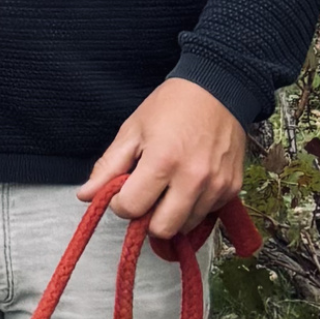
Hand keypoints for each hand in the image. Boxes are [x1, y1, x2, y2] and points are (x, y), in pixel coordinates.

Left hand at [83, 78, 246, 242]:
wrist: (219, 89)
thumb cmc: (172, 106)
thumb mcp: (132, 130)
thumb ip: (108, 167)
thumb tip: (86, 195)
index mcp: (163, 162)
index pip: (132, 209)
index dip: (121, 203)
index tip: (124, 190)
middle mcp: (193, 179)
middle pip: (162, 229)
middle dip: (147, 218)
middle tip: (146, 195)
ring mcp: (216, 186)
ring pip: (186, 227)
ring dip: (172, 214)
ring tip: (169, 187)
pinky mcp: (232, 189)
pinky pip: (206, 215)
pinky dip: (193, 207)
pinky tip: (188, 184)